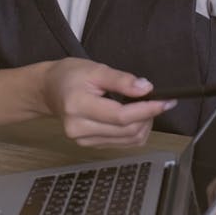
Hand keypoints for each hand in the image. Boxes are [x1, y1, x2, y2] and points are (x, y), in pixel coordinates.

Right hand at [41, 58, 175, 146]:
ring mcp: (83, 140)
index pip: (120, 116)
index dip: (147, 109)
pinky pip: (122, 143)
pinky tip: (133, 116)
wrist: (50, 90)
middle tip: (157, 100)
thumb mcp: (96, 69)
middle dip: (148, 116)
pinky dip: (134, 130)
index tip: (165, 101)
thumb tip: (146, 88)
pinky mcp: (90, 145)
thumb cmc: (70, 76)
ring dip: (144, 125)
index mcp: (78, 106)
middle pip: (127, 130)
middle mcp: (79, 128)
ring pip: (128, 140)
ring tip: (143, 106)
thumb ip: (121, 80)